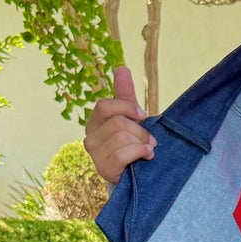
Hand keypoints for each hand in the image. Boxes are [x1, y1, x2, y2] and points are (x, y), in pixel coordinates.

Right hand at [83, 66, 155, 183]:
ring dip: (142, 143)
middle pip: (118, 123)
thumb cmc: (132, 142)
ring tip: (148, 149)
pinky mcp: (104, 169)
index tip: (143, 115)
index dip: (127, 107)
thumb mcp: (131, 117)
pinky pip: (122, 154)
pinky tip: (146, 156)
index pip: (104, 105)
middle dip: (140, 130)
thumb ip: (125, 94)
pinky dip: (139, 153)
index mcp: (94, 122)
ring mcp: (95, 155)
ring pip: (121, 138)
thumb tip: (121, 68)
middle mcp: (89, 138)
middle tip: (151, 140)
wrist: (137, 173)